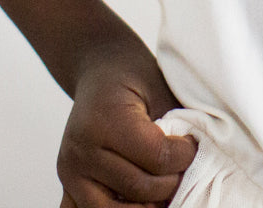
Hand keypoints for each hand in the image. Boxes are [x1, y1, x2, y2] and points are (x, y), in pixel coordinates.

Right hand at [56, 60, 195, 206]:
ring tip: (161, 185)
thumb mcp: (160, 91)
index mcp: (107, 120)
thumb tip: (195, 163)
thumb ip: (176, 127)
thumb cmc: (133, 76)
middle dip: (170, 183)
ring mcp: (70, 171)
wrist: (100, 68)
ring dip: (145, 205)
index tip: (192, 145)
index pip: (156, 158)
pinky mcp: (67, 183)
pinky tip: (136, 198)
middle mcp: (82, 149)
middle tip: (181, 167)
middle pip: (138, 188)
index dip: (184, 156)